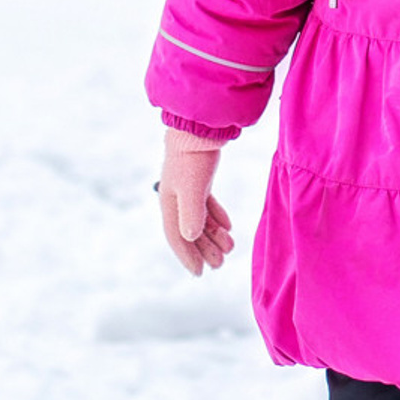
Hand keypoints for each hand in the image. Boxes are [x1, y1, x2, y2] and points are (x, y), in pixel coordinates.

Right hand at [159, 129, 234, 275]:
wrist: (199, 126)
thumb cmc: (193, 158)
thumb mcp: (193, 189)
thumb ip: (192, 214)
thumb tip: (190, 237)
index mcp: (169, 203)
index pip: (177, 237)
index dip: (188, 256)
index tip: (200, 273)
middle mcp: (176, 197)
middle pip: (190, 230)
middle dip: (204, 249)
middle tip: (220, 265)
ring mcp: (188, 187)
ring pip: (200, 218)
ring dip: (214, 235)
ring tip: (230, 248)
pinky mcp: (200, 177)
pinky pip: (207, 203)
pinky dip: (217, 217)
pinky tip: (228, 227)